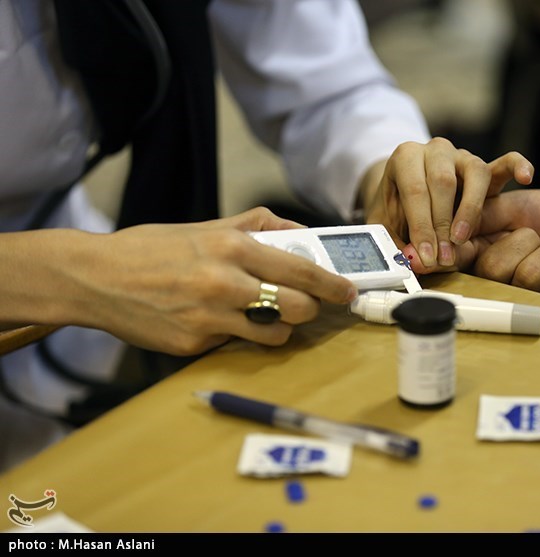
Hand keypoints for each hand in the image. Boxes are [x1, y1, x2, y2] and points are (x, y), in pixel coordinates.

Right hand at [53, 207, 357, 354]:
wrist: (96, 277)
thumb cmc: (153, 248)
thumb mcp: (207, 227)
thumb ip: (258, 226)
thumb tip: (300, 233)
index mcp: (233, 248)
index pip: (302, 272)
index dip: (333, 285)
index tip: (348, 292)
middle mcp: (226, 284)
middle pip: (298, 309)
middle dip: (309, 310)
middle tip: (304, 306)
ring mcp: (210, 318)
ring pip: (274, 335)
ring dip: (278, 328)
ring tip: (260, 315)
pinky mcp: (194, 344)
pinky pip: (235, 345)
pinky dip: (236, 335)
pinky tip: (216, 321)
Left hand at [363, 137, 532, 269]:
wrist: (407, 193)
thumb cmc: (399, 210)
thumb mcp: (388, 227)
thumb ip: (397, 244)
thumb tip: (412, 261)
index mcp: (406, 158)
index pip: (415, 191)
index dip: (421, 227)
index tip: (426, 256)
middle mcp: (435, 150)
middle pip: (442, 182)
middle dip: (442, 225)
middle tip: (443, 256)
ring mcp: (462, 156)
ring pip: (475, 172)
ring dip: (470, 209)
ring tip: (462, 237)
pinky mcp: (485, 166)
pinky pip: (505, 162)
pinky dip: (517, 166)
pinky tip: (526, 178)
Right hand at [407, 189, 539, 308]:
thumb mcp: (518, 205)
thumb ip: (484, 212)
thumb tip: (450, 227)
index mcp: (480, 255)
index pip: (458, 259)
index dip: (456, 254)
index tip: (447, 252)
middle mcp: (497, 284)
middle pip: (494, 269)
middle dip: (525, 241)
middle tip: (536, 237)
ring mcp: (525, 303)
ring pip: (530, 276)